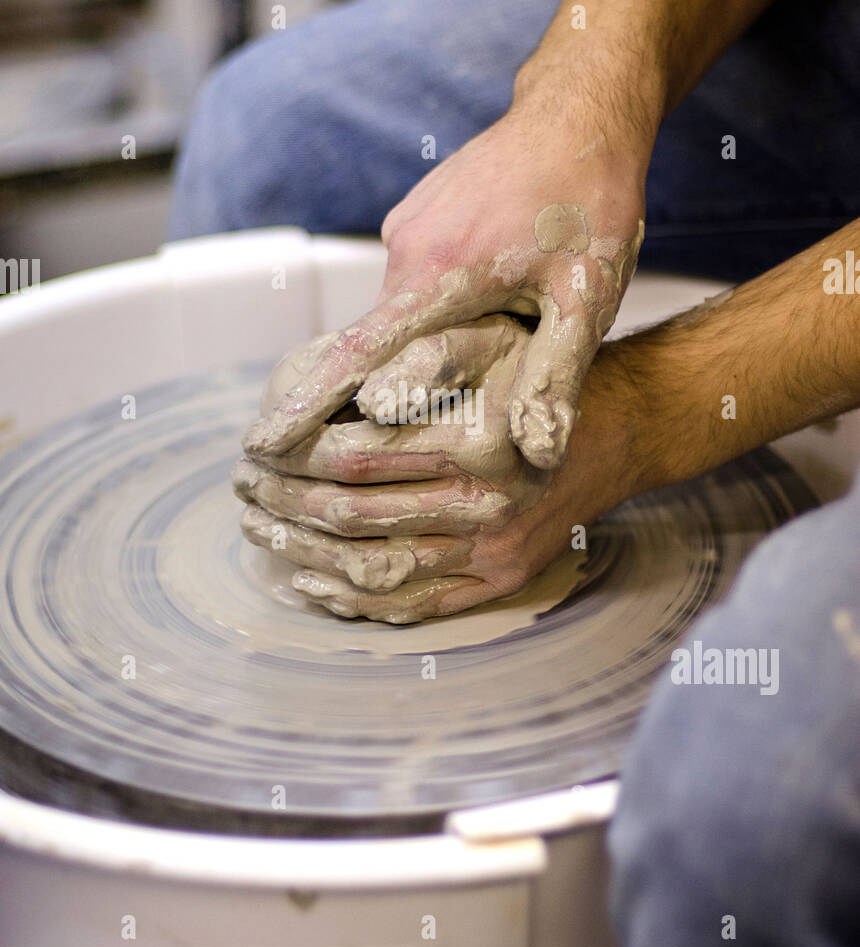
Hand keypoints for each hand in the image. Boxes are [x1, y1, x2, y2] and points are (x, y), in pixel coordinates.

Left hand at [233, 315, 639, 621]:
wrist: (612, 433)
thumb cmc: (534, 376)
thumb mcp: (488, 339)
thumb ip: (422, 357)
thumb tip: (350, 389)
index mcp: (476, 441)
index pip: (353, 454)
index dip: (291, 452)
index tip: (253, 445)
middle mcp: (487, 504)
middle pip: (352, 514)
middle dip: (283, 501)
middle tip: (243, 487)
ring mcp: (493, 552)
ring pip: (373, 567)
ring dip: (303, 552)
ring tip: (260, 528)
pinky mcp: (499, 583)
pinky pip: (414, 606)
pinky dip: (352, 600)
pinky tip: (308, 582)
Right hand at [243, 105, 645, 471]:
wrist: (581, 110)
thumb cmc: (592, 202)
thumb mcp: (587, 298)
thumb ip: (556, 377)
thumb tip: (538, 456)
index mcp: (439, 274)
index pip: (356, 355)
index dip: (308, 404)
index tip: (263, 443)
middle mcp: (407, 248)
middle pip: (378, 342)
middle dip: (380, 388)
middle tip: (401, 422)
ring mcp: (408, 227)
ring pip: (402, 311)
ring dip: (426, 341)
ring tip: (486, 347)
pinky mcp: (418, 215)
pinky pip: (415, 278)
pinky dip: (436, 304)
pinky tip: (490, 300)